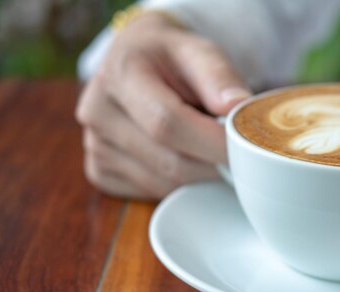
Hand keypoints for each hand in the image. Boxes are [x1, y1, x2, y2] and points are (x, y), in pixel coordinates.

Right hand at [76, 12, 250, 198]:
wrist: (137, 60)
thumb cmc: (173, 58)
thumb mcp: (199, 51)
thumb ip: (220, 76)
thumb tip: (238, 106)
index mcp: (121, 73)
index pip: (167, 122)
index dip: (212, 143)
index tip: (245, 151)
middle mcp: (97, 111)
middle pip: (169, 161)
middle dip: (213, 165)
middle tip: (239, 156)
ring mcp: (94, 145)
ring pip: (164, 185)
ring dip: (199, 177)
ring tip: (207, 148)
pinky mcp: (99, 171)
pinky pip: (152, 193)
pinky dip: (180, 185)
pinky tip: (184, 157)